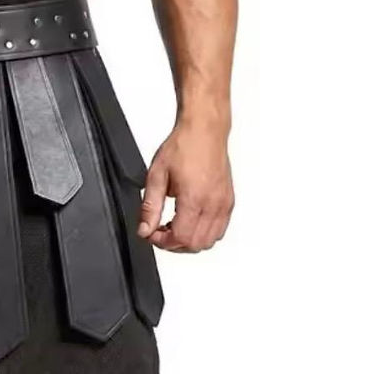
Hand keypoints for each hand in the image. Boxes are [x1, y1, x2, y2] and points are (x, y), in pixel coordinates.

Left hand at [138, 123, 234, 252]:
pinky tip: (190, 221)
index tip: (151, 233)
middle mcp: (213, 203)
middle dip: (174, 244)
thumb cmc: (184, 146)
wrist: (204, 129)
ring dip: (189, 241)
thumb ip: (150, 208)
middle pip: (195, 244)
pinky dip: (203, 233)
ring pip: (209, 241)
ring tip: (174, 226)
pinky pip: (219, 230)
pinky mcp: (228, 200)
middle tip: (160, 231)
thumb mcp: (156, 176)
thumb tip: (144, 229)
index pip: (180, 238)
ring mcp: (224, 203)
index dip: (161, 242)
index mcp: (195, 198)